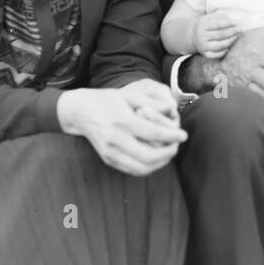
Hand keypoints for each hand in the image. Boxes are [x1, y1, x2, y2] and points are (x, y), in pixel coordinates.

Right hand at [58, 85, 186, 176]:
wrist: (80, 112)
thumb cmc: (107, 100)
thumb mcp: (129, 94)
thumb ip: (151, 102)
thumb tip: (172, 110)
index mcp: (122, 121)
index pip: (153, 133)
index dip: (172, 136)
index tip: (184, 135)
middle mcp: (115, 139)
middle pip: (149, 156)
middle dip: (168, 153)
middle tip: (177, 145)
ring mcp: (110, 152)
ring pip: (142, 168)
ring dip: (160, 163)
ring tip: (169, 153)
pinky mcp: (108, 160)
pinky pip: (132, 170)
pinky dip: (148, 168)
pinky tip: (156, 159)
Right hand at [194, 8, 243, 59]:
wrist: (193, 36)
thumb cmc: (206, 25)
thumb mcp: (209, 18)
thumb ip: (219, 16)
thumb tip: (231, 18)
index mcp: (202, 25)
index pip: (218, 24)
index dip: (229, 23)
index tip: (237, 22)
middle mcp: (201, 36)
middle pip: (220, 34)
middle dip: (232, 32)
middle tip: (241, 29)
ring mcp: (203, 46)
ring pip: (219, 45)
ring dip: (230, 41)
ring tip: (237, 37)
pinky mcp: (205, 54)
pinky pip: (215, 55)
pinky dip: (223, 52)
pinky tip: (229, 47)